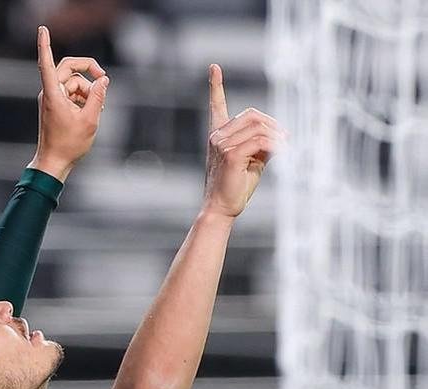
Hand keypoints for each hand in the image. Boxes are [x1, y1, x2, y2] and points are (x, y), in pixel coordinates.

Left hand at [28, 25, 109, 181]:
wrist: (53, 163)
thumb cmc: (69, 145)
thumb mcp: (90, 120)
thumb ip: (98, 96)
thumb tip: (103, 80)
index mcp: (53, 95)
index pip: (47, 63)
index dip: (45, 44)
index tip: (42, 28)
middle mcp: (49, 93)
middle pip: (70, 69)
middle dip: (88, 72)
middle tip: (104, 79)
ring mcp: (51, 99)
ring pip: (73, 83)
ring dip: (88, 91)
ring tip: (99, 107)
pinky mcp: (55, 106)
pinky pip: (71, 94)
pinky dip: (83, 98)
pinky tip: (92, 111)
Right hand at [203, 64, 285, 218]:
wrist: (221, 209)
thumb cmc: (236, 188)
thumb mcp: (253, 162)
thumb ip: (263, 145)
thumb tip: (281, 136)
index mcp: (219, 136)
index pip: (216, 106)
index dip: (215, 86)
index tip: (214, 67)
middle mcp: (217, 136)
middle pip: (252, 115)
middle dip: (273, 124)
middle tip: (286, 138)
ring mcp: (221, 144)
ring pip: (258, 127)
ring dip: (277, 135)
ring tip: (285, 146)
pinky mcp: (230, 155)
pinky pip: (260, 141)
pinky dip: (275, 144)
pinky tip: (282, 150)